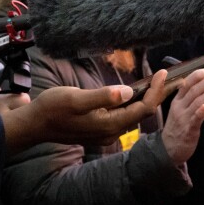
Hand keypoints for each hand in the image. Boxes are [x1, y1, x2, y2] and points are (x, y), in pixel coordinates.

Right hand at [2, 69, 169, 154]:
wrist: (34, 125)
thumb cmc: (52, 109)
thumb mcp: (75, 98)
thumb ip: (102, 96)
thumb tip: (127, 92)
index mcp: (108, 124)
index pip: (143, 108)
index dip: (156, 91)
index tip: (163, 73)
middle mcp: (111, 131)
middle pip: (143, 112)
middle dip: (158, 94)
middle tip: (170, 76)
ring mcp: (106, 131)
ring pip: (135, 114)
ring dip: (148, 98)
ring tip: (160, 82)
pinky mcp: (101, 128)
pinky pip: (125, 115)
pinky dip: (135, 102)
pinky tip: (138, 91)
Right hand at [161, 68, 203, 163]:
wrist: (168, 149)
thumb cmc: (179, 129)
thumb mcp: (185, 114)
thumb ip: (200, 107)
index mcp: (177, 101)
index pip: (186, 83)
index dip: (198, 75)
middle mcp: (179, 107)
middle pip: (193, 90)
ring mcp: (183, 118)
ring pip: (197, 102)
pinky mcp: (188, 130)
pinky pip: (195, 119)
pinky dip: (201, 112)